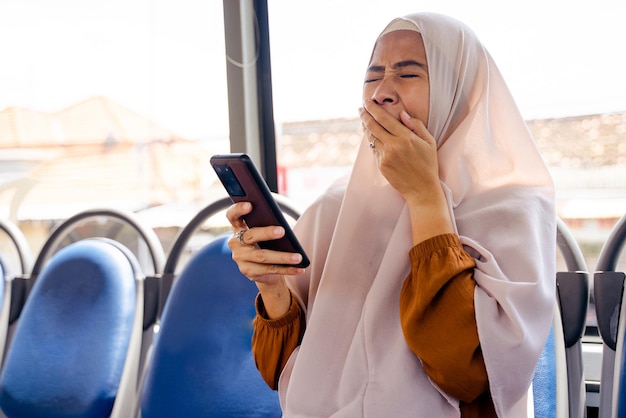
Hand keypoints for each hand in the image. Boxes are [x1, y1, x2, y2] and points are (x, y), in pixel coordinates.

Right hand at [226, 202, 304, 285]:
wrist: (263, 270)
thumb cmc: (266, 243)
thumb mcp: (265, 233)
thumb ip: (267, 225)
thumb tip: (283, 227)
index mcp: (238, 228)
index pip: (232, 216)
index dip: (238, 209)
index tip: (250, 204)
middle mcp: (236, 243)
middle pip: (250, 235)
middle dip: (267, 233)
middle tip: (282, 231)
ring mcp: (241, 258)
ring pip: (262, 256)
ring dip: (283, 257)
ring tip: (298, 257)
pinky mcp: (249, 272)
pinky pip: (270, 270)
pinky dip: (287, 269)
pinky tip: (299, 269)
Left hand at [360, 99, 453, 243]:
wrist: (422, 189)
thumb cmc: (428, 164)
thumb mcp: (429, 142)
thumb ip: (416, 125)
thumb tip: (402, 114)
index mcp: (405, 137)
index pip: (384, 118)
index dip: (373, 109)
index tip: (367, 102)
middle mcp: (393, 145)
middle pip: (372, 126)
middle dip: (365, 115)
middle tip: (361, 108)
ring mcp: (385, 156)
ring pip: (371, 138)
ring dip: (366, 127)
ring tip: (364, 120)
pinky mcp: (381, 165)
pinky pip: (374, 149)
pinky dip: (372, 141)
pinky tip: (372, 136)